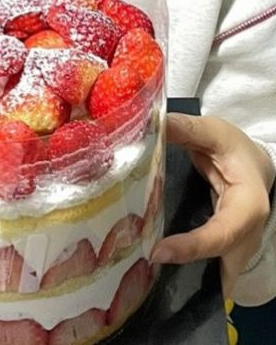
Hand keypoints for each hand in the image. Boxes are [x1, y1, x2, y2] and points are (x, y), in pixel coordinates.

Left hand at [151, 113, 273, 296]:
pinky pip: (205, 268)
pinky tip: (151, 263)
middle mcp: (246, 236)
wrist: (255, 165)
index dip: (192, 246)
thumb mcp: (215, 132)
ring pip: (213, 273)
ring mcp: (237, 249)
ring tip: (141, 266)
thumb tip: (150, 123)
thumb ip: (186, 128)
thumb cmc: (236, 150)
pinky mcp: (223, 251)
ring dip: (181, 273)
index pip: (222, 234)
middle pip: (218, 264)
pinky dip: (183, 269)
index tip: (158, 252)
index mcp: (249, 207)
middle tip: (141, 264)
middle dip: (183, 269)